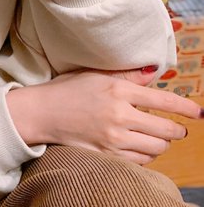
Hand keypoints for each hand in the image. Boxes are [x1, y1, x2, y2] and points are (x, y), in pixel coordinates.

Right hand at [6, 69, 201, 164]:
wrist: (42, 113)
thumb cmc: (68, 89)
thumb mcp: (97, 75)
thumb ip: (128, 75)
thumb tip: (154, 71)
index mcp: (118, 90)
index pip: (163, 101)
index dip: (186, 108)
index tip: (199, 114)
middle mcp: (119, 115)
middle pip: (165, 129)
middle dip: (177, 130)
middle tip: (179, 129)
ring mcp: (114, 138)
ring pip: (156, 147)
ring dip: (162, 142)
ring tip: (157, 136)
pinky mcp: (108, 154)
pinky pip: (141, 160)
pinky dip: (146, 154)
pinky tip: (140, 146)